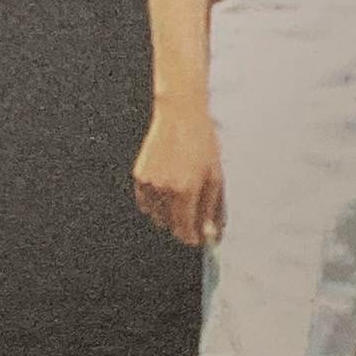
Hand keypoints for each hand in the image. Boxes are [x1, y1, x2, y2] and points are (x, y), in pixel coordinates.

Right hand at [132, 111, 223, 246]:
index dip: (192, 237)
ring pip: (157, 216)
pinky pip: (145, 203)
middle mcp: (165, 189)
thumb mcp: (216, 175)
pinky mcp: (140, 176)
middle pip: (171, 225)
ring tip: (181, 193)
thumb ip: (212, 208)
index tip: (198, 239)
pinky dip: (155, 203)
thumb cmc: (202, 143)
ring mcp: (149, 183)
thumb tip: (210, 234)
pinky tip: (167, 188)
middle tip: (193, 214)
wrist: (180, 116)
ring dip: (169, 214)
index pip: (185, 229)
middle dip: (183, 225)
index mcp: (186, 190)